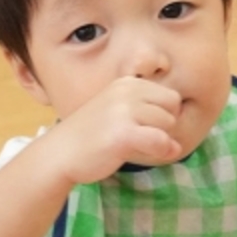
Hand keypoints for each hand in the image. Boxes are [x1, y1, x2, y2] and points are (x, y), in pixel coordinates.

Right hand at [49, 76, 182, 183]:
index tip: (145, 127)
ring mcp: (125, 111)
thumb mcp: (118, 115)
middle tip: (139, 138)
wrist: (59, 153)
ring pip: (169, 125)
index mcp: (127, 83)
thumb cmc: (89, 137)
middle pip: (173, 109)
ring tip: (132, 145)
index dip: (164, 116)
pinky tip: (143, 153)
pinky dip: (160, 151)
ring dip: (158, 140)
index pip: (170, 96)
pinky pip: (161, 141)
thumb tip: (177, 145)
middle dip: (162, 127)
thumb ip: (147, 119)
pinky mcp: (124, 133)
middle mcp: (127, 91)